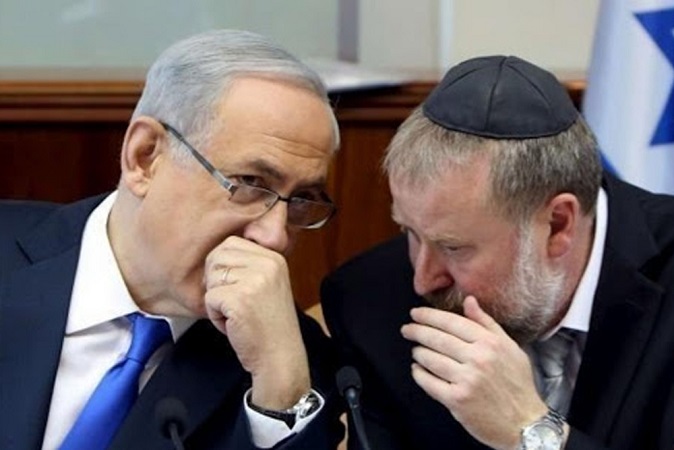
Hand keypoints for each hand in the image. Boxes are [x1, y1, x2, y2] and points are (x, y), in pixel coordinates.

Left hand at [204, 236, 309, 409]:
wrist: (280, 357)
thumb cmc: (269, 326)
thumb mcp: (267, 284)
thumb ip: (248, 265)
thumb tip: (214, 254)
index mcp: (274, 258)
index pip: (231, 243)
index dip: (223, 266)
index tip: (235, 287)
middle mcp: (267, 264)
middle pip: (217, 256)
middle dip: (216, 281)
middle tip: (233, 302)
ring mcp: (254, 280)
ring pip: (211, 277)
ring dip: (216, 299)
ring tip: (237, 314)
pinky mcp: (240, 299)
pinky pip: (209, 298)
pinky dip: (215, 316)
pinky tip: (234, 324)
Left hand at [401, 296, 547, 449]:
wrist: (524, 422)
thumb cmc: (517, 383)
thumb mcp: (509, 347)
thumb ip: (486, 323)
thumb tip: (468, 300)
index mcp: (490, 343)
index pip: (452, 322)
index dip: (429, 316)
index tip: (416, 313)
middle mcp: (478, 359)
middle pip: (438, 339)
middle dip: (417, 331)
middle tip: (407, 329)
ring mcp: (466, 380)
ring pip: (431, 359)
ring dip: (419, 352)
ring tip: (416, 350)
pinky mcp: (457, 400)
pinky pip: (429, 383)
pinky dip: (419, 374)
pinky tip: (417, 369)